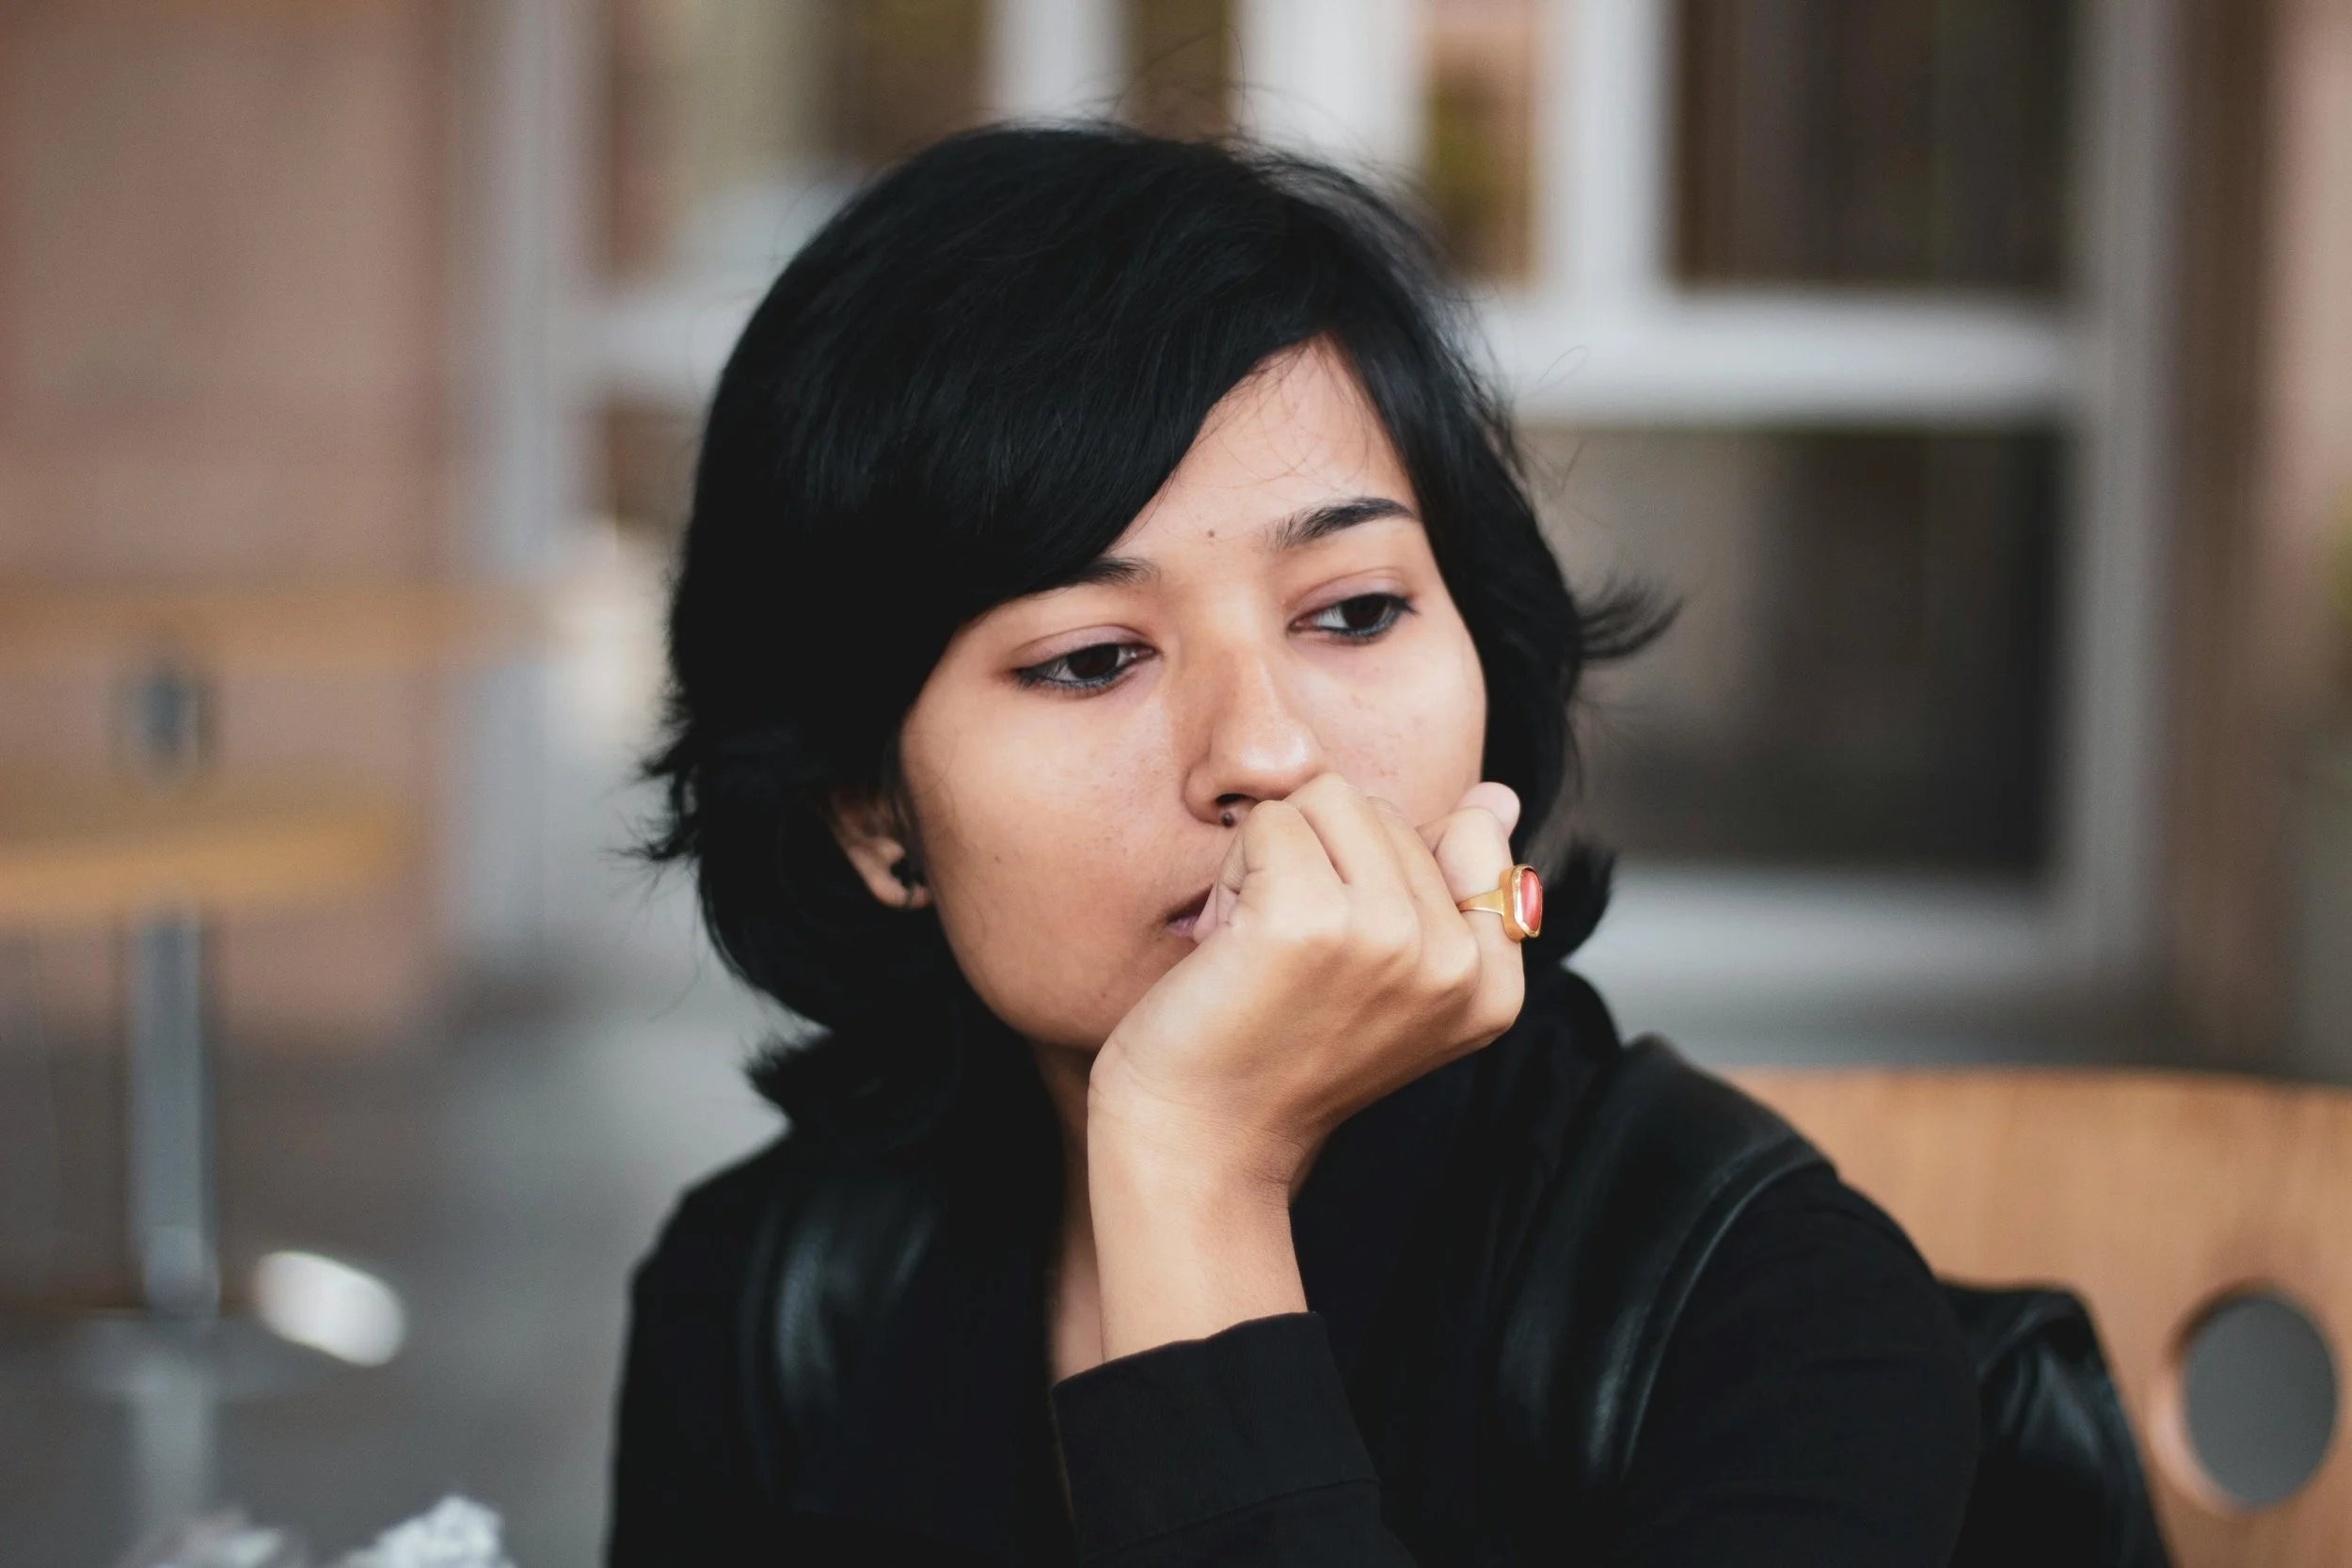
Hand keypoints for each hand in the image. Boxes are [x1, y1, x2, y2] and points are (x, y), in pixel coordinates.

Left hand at [1082, 775, 1525, 1356]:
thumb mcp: (1392, 972)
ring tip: (1261, 947)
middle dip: (1321, 860)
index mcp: (1492, 984)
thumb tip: (1499, 798)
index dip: (1381, 868)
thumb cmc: (1278, 1051)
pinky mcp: (1308, 921)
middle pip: (1385, 809)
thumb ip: (1454, 883)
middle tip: (1290, 957)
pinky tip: (1229, 943)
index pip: (1469, 832)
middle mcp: (1456, 964)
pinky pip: (1269, 820)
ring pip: (1326, 800)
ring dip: (1273, 859)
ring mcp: (1389, 940)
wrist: (1197, 1142)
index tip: (1348, 952)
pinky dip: (1233, 870)